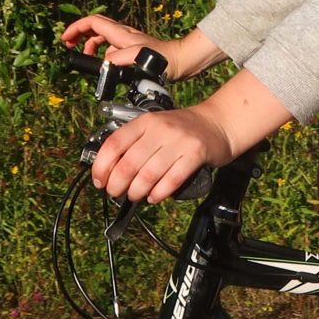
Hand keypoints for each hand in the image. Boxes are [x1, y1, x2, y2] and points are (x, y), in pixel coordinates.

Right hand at [59, 15, 218, 80]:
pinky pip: (111, 48)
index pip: (92, 23)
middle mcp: (123, 34)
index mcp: (120, 33)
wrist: (180, 61)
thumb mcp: (137, 58)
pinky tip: (105, 64)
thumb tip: (104, 62)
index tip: (66, 40)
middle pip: (95, 27)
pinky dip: (103, 53)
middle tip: (71, 46)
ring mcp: (128, 42)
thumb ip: (117, 58)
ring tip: (87, 58)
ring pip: (102, 38)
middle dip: (80, 34)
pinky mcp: (133, 50)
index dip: (76, 28)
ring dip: (91, 45)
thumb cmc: (163, 59)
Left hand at [89, 105, 235, 203]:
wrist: (218, 122)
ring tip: (135, 195)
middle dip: (117, 184)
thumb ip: (134, 144)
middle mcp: (160, 129)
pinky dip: (159, 193)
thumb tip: (108, 171)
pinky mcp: (195, 154)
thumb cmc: (183, 129)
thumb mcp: (155, 127)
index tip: (99, 181)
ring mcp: (178, 141)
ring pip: (148, 175)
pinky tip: (154, 196)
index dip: (102, 167)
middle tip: (116, 193)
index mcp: (145, 122)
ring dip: (137, 191)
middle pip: (128, 163)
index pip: (114, 144)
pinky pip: (171, 180)